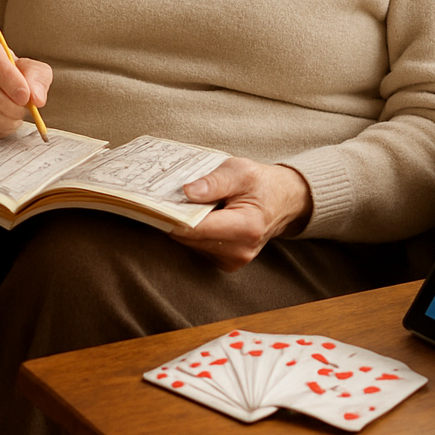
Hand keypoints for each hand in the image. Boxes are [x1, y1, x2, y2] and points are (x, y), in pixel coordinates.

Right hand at [0, 31, 52, 140]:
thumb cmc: (16, 75)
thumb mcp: (33, 71)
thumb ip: (38, 79)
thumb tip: (36, 99)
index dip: (9, 80)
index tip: (25, 97)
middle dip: (10, 105)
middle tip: (23, 109)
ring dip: (4, 120)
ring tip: (14, 116)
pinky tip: (2, 122)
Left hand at [169, 158, 312, 271]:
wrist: (282, 201)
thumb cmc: (260, 183)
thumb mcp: (239, 171)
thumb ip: (214, 182)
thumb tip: (187, 191)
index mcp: (245, 228)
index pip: (195, 228)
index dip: (172, 215)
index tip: (152, 202)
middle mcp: (239, 250)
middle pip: (189, 238)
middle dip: (175, 217)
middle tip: (163, 196)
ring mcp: (233, 261)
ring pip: (190, 244)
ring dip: (183, 224)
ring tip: (187, 203)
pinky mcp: (226, 262)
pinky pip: (197, 247)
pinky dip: (193, 231)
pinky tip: (198, 215)